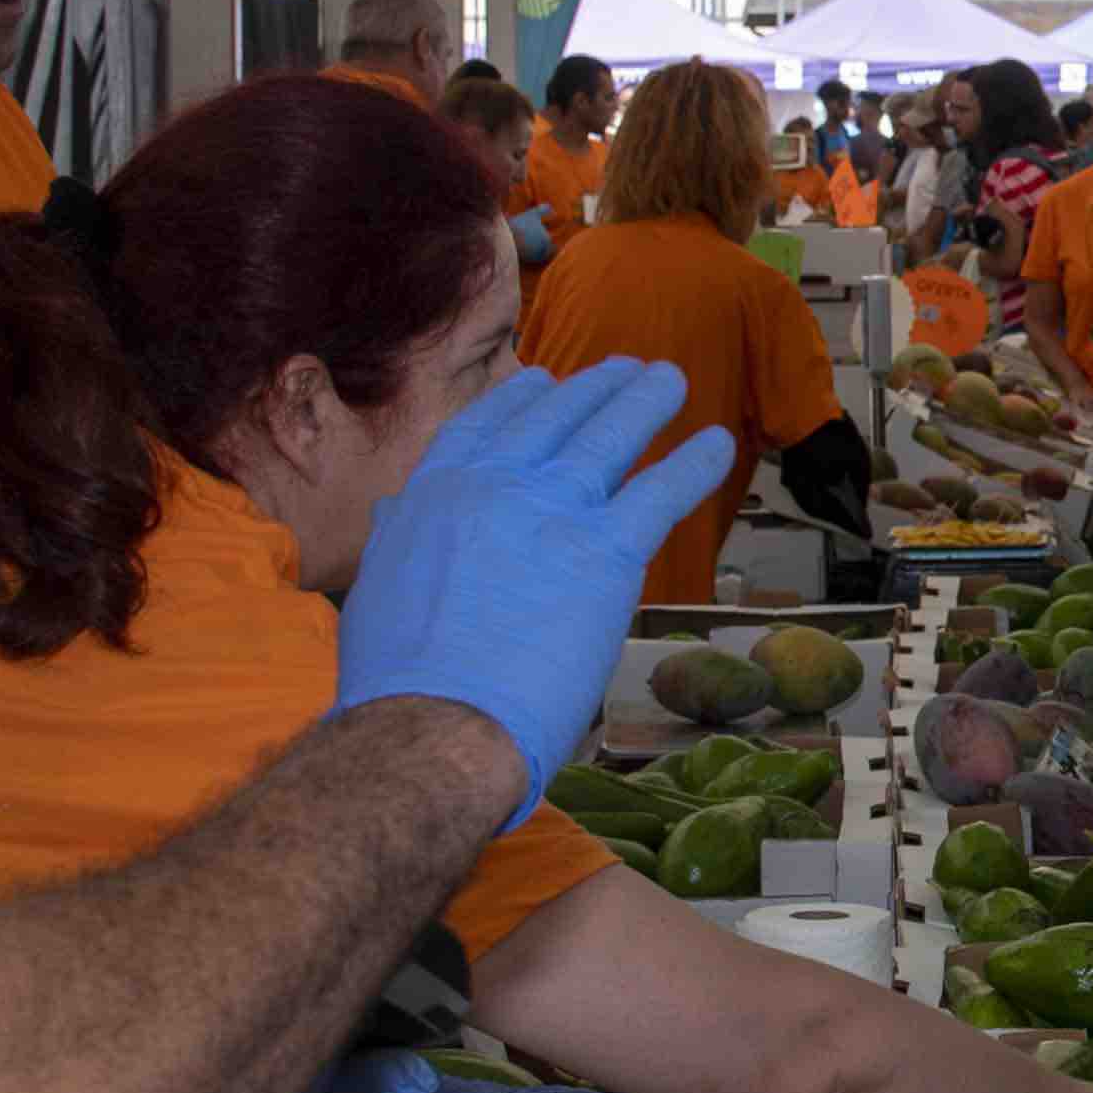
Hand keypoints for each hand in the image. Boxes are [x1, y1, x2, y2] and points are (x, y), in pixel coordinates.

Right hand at [338, 358, 736, 815]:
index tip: (541, 378)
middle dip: (594, 390)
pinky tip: (717, 444)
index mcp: (435, 496)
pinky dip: (694, 464)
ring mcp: (552, 512)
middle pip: (555, 418)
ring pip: (610, 437)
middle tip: (623, 370)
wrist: (433, 721)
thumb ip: (398, 539)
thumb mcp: (375, 588)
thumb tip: (394, 511)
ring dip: (645, 401)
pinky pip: (661, 492)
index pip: (482, 427)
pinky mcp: (605, 551)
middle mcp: (494, 487)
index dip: (518, 399)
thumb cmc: (398, 681)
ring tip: (669, 380)